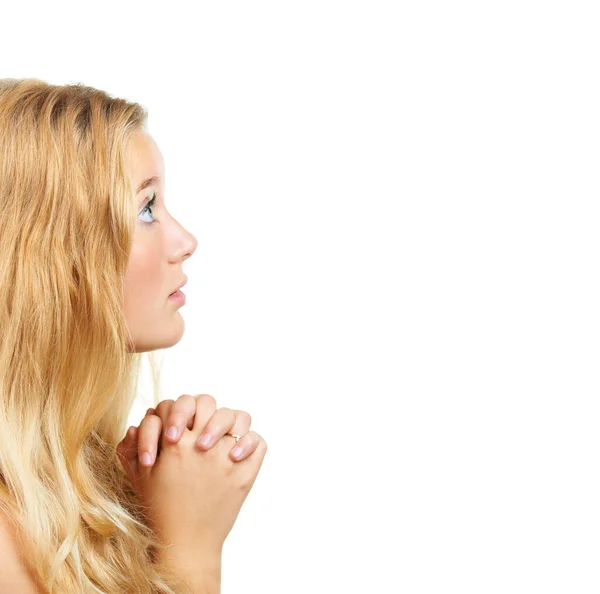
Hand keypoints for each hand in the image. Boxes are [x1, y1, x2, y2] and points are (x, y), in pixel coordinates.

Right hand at [116, 393, 266, 553]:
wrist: (184, 543)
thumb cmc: (159, 508)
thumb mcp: (140, 477)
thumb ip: (134, 447)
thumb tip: (140, 423)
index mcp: (175, 445)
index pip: (181, 402)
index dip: (177, 410)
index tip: (175, 431)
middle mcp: (202, 448)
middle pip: (209, 403)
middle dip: (202, 410)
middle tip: (198, 429)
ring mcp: (226, 460)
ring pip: (237, 418)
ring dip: (229, 423)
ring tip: (220, 437)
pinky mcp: (244, 475)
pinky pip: (258, 443)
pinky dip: (251, 443)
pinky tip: (236, 453)